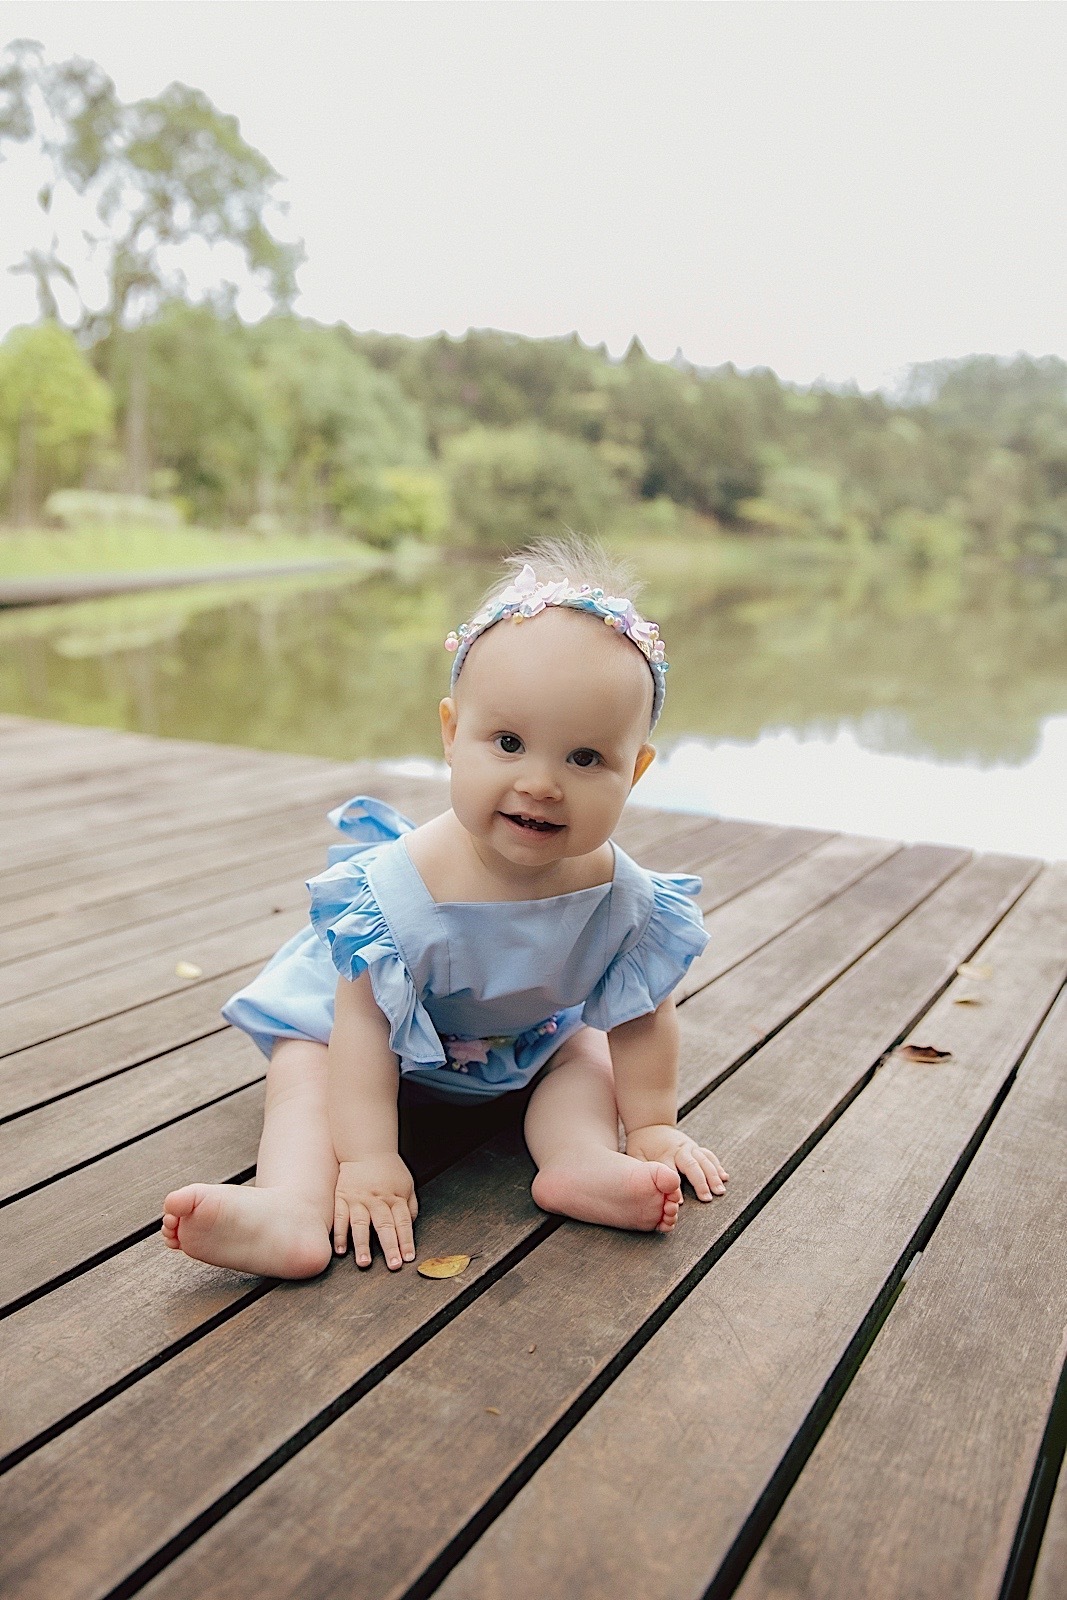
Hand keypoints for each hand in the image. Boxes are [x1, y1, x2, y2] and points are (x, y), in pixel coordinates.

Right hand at [334, 1154, 417, 1269]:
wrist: (366, 1149)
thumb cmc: (389, 1169)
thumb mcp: (407, 1184)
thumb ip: (410, 1206)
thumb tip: (410, 1227)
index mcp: (395, 1197)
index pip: (403, 1222)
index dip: (406, 1241)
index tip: (408, 1258)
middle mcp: (377, 1200)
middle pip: (385, 1226)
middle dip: (389, 1247)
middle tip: (393, 1266)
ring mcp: (358, 1199)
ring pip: (361, 1224)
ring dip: (363, 1245)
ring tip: (364, 1263)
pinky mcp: (342, 1198)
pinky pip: (340, 1218)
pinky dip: (339, 1234)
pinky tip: (340, 1250)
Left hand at [626, 1124, 727, 1200]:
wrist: (651, 1125)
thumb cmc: (642, 1144)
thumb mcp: (636, 1155)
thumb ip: (642, 1169)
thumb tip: (645, 1186)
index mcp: (664, 1154)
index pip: (670, 1172)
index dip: (674, 1187)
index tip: (680, 1202)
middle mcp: (679, 1150)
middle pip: (692, 1166)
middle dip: (700, 1182)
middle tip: (707, 1198)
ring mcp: (689, 1147)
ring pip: (704, 1161)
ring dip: (713, 1176)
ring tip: (720, 1190)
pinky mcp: (695, 1147)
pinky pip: (708, 1155)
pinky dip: (717, 1166)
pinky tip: (724, 1177)